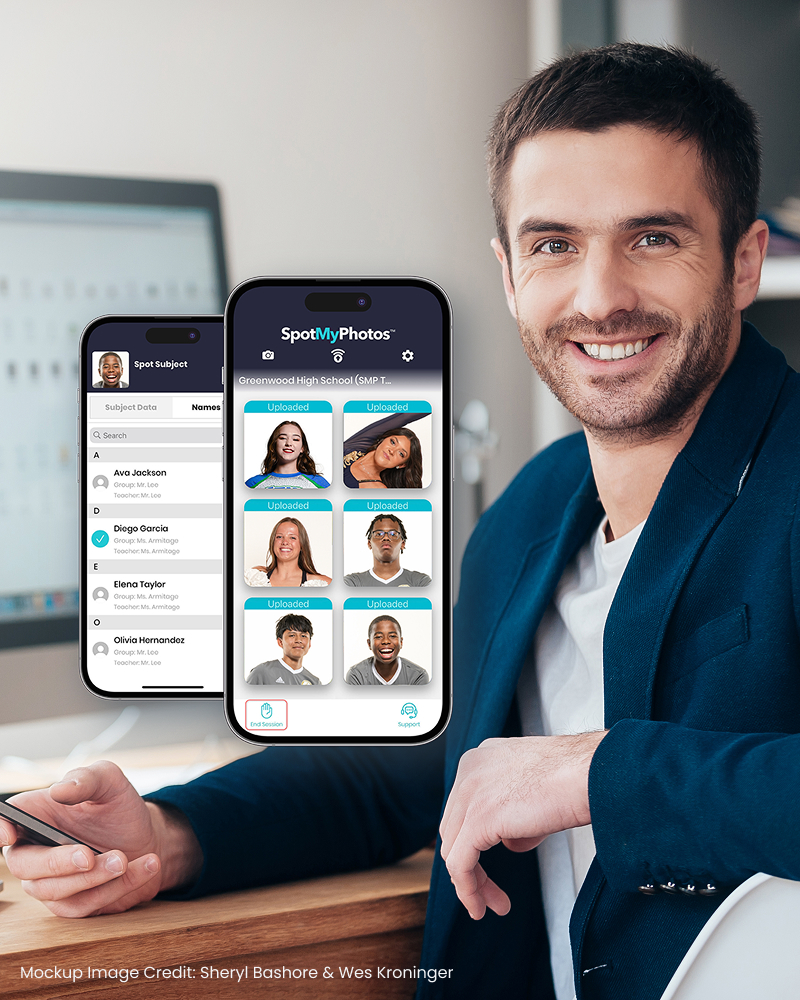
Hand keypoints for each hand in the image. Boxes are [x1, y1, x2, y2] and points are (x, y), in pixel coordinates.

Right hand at [0, 760, 201, 916]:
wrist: (147, 836)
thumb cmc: (119, 808)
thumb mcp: (110, 782)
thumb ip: (87, 779)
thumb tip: (60, 790)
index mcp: (36, 817)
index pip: (5, 823)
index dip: (1, 829)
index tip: (10, 834)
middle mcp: (36, 852)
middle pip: (25, 867)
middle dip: (58, 864)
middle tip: (89, 854)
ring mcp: (53, 882)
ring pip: (58, 892)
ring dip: (95, 877)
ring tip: (124, 858)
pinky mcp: (75, 903)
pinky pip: (88, 905)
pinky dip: (119, 886)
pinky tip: (145, 865)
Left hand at [440, 733, 604, 919]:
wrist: (591, 774)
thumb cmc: (577, 778)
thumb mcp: (534, 791)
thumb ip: (514, 815)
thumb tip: (508, 842)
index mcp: (480, 759)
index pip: (463, 807)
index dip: (471, 841)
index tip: (485, 867)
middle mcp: (469, 770)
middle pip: (454, 828)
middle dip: (470, 865)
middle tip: (489, 893)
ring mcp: (470, 792)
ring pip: (453, 847)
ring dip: (471, 882)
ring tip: (490, 904)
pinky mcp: (478, 818)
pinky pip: (460, 863)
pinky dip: (468, 889)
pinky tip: (479, 906)